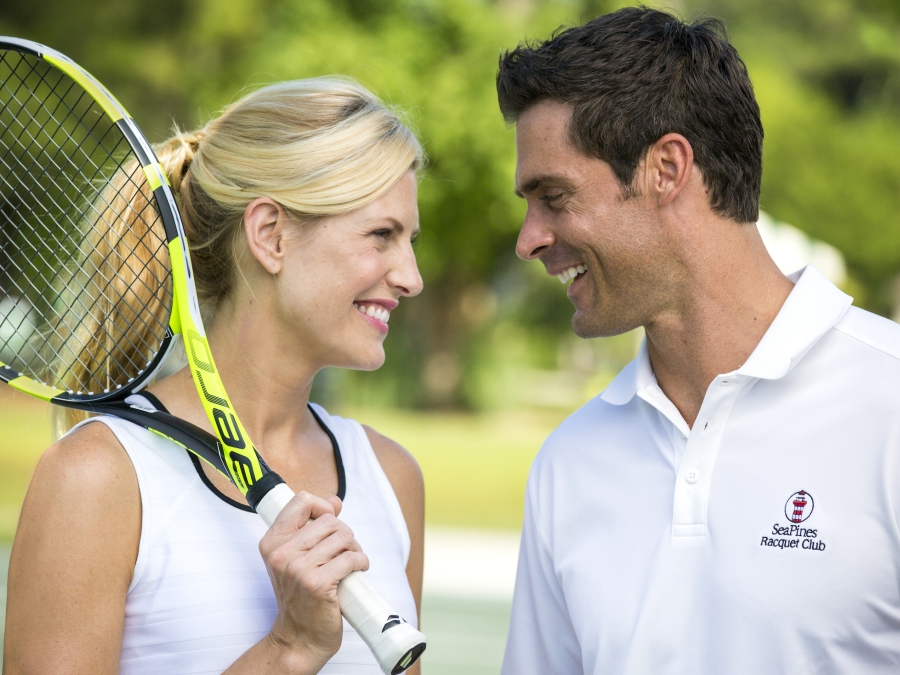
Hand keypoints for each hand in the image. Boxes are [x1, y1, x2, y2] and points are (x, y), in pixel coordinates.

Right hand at [258, 492, 368, 670]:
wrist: (298, 638)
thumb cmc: (300, 596)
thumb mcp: (295, 559)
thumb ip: (311, 527)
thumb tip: (335, 501)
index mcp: (272, 542)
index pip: (301, 501)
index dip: (322, 507)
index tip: (330, 523)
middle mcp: (281, 553)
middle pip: (330, 521)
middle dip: (344, 535)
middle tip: (344, 552)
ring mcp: (298, 569)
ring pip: (344, 537)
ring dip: (355, 549)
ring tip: (350, 563)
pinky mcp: (317, 584)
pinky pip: (351, 558)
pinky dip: (361, 562)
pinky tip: (358, 571)